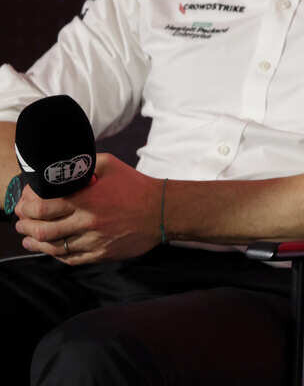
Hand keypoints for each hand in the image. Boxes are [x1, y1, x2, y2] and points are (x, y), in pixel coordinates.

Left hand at [14, 154, 161, 264]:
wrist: (163, 210)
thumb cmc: (136, 186)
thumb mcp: (110, 164)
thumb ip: (83, 163)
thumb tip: (62, 164)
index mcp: (87, 199)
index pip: (43, 207)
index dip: (26, 208)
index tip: (22, 206)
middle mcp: (88, 222)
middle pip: (43, 230)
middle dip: (25, 227)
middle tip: (20, 223)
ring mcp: (95, 241)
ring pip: (54, 248)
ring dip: (35, 244)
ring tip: (28, 240)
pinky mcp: (102, 254)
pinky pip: (71, 259)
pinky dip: (56, 255)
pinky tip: (51, 249)